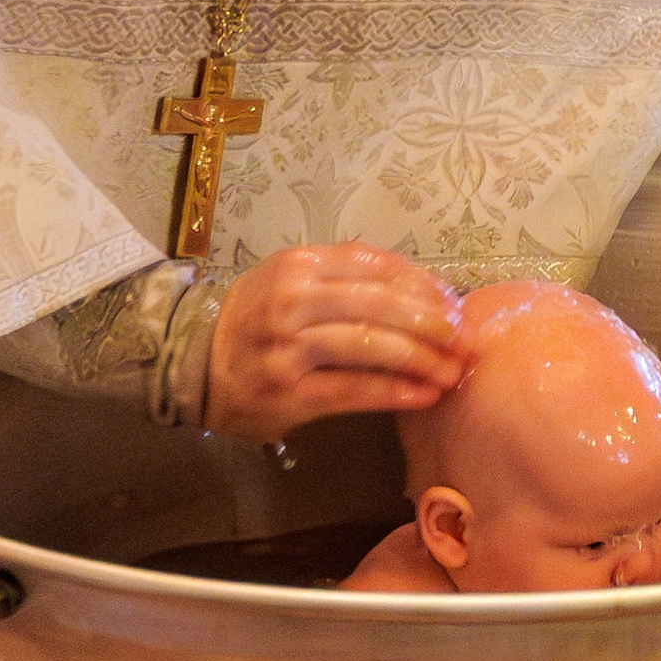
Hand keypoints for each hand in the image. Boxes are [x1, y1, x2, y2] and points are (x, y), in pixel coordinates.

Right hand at [205, 245, 465, 440]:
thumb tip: (427, 290)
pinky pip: (354, 390)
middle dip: (433, 324)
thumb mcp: (292, 278)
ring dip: (422, 360)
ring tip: (453, 372)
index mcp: (299, 264)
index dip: (424, 286)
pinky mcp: (288, 391)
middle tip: (464, 341)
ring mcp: (287, 347)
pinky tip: (425, 395)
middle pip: (381, 305)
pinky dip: (395, 392)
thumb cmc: (256, 319)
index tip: (454, 306)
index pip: (378, 267)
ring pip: (372, 347)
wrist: (195, 364)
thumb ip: (348, 275)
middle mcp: (292, 300)